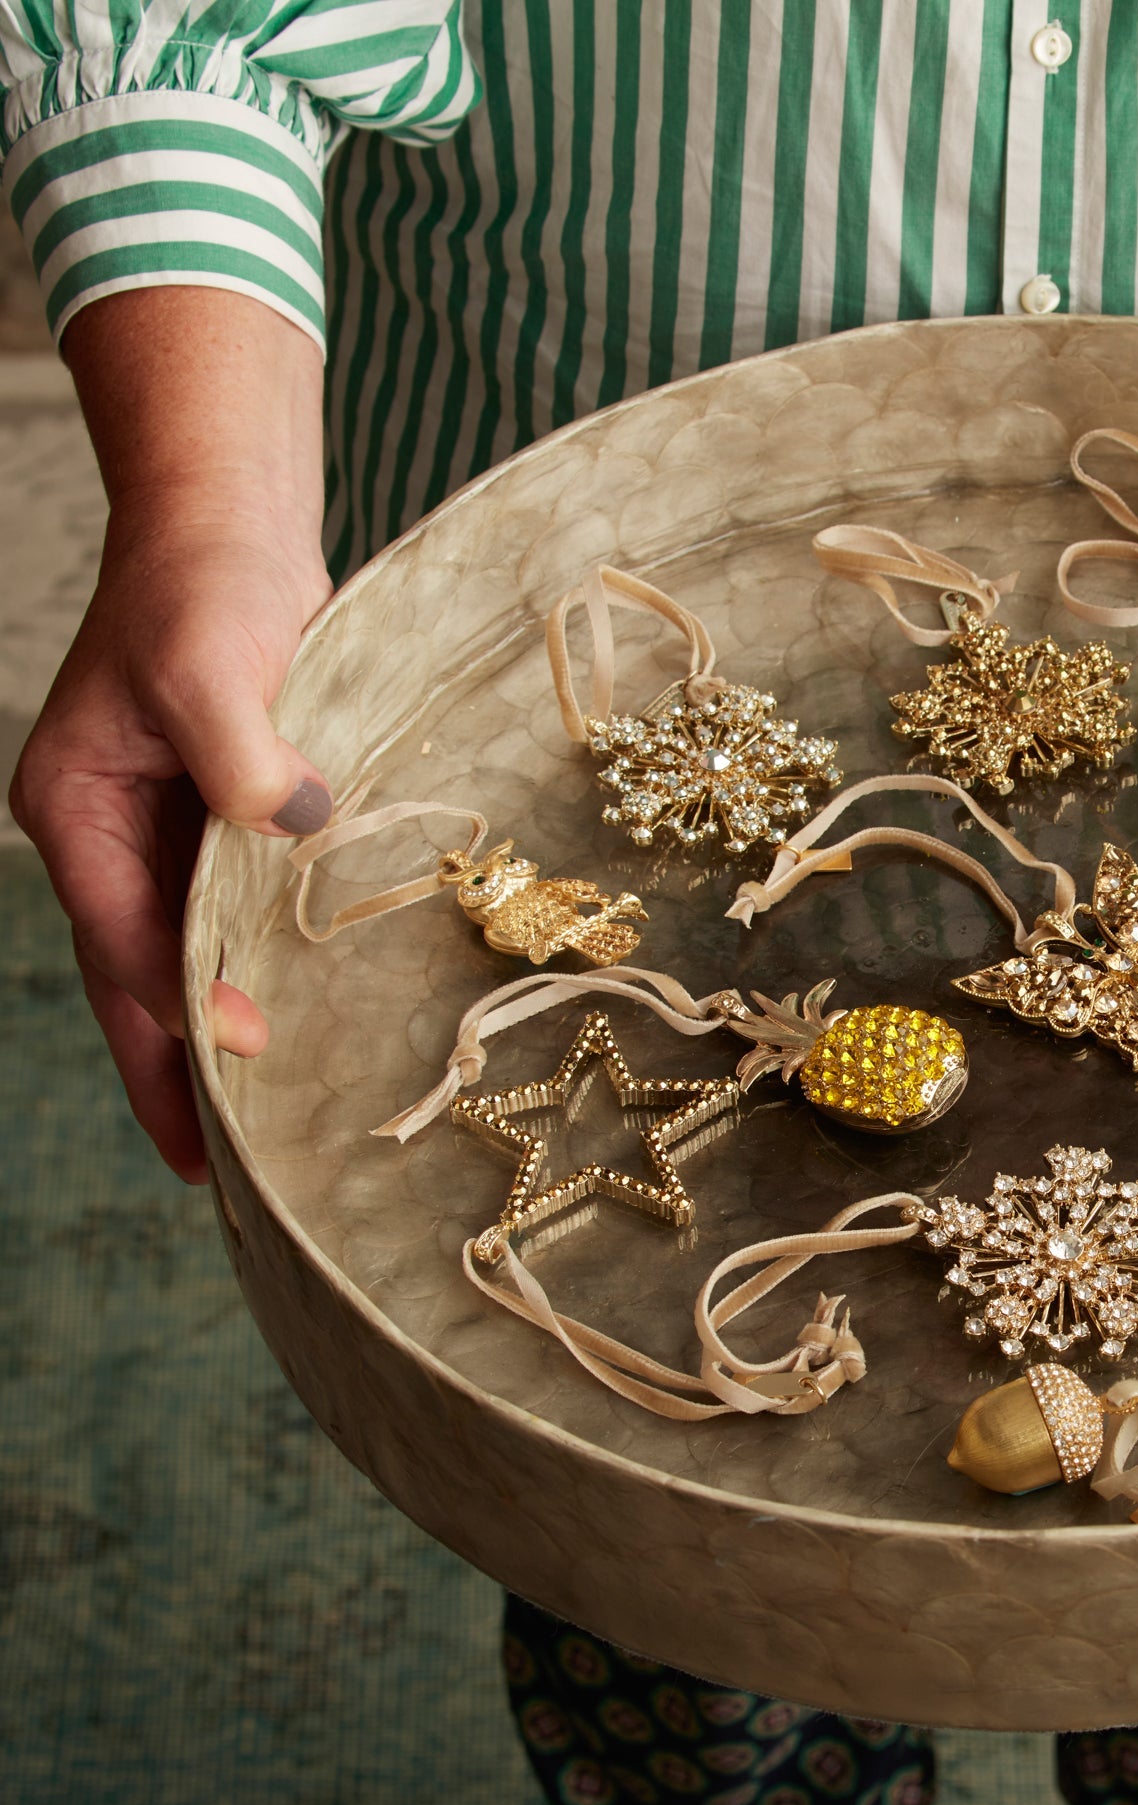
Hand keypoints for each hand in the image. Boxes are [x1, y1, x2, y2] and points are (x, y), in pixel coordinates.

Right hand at [6, 289, 329, 1179]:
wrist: (230, 530)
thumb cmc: (207, 585)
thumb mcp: (212, 660)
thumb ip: (240, 752)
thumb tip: (285, 823)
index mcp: (78, 810)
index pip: (124, 938)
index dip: (176, 1006)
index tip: (238, 1058)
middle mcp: (105, 832)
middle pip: (133, 974)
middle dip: (166, 1068)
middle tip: (211, 1168)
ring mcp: (156, 830)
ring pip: (176, 955)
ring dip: (202, 1033)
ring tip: (242, 1125)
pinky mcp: (211, 819)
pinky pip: (219, 916)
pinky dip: (240, 972)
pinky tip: (277, 1019)